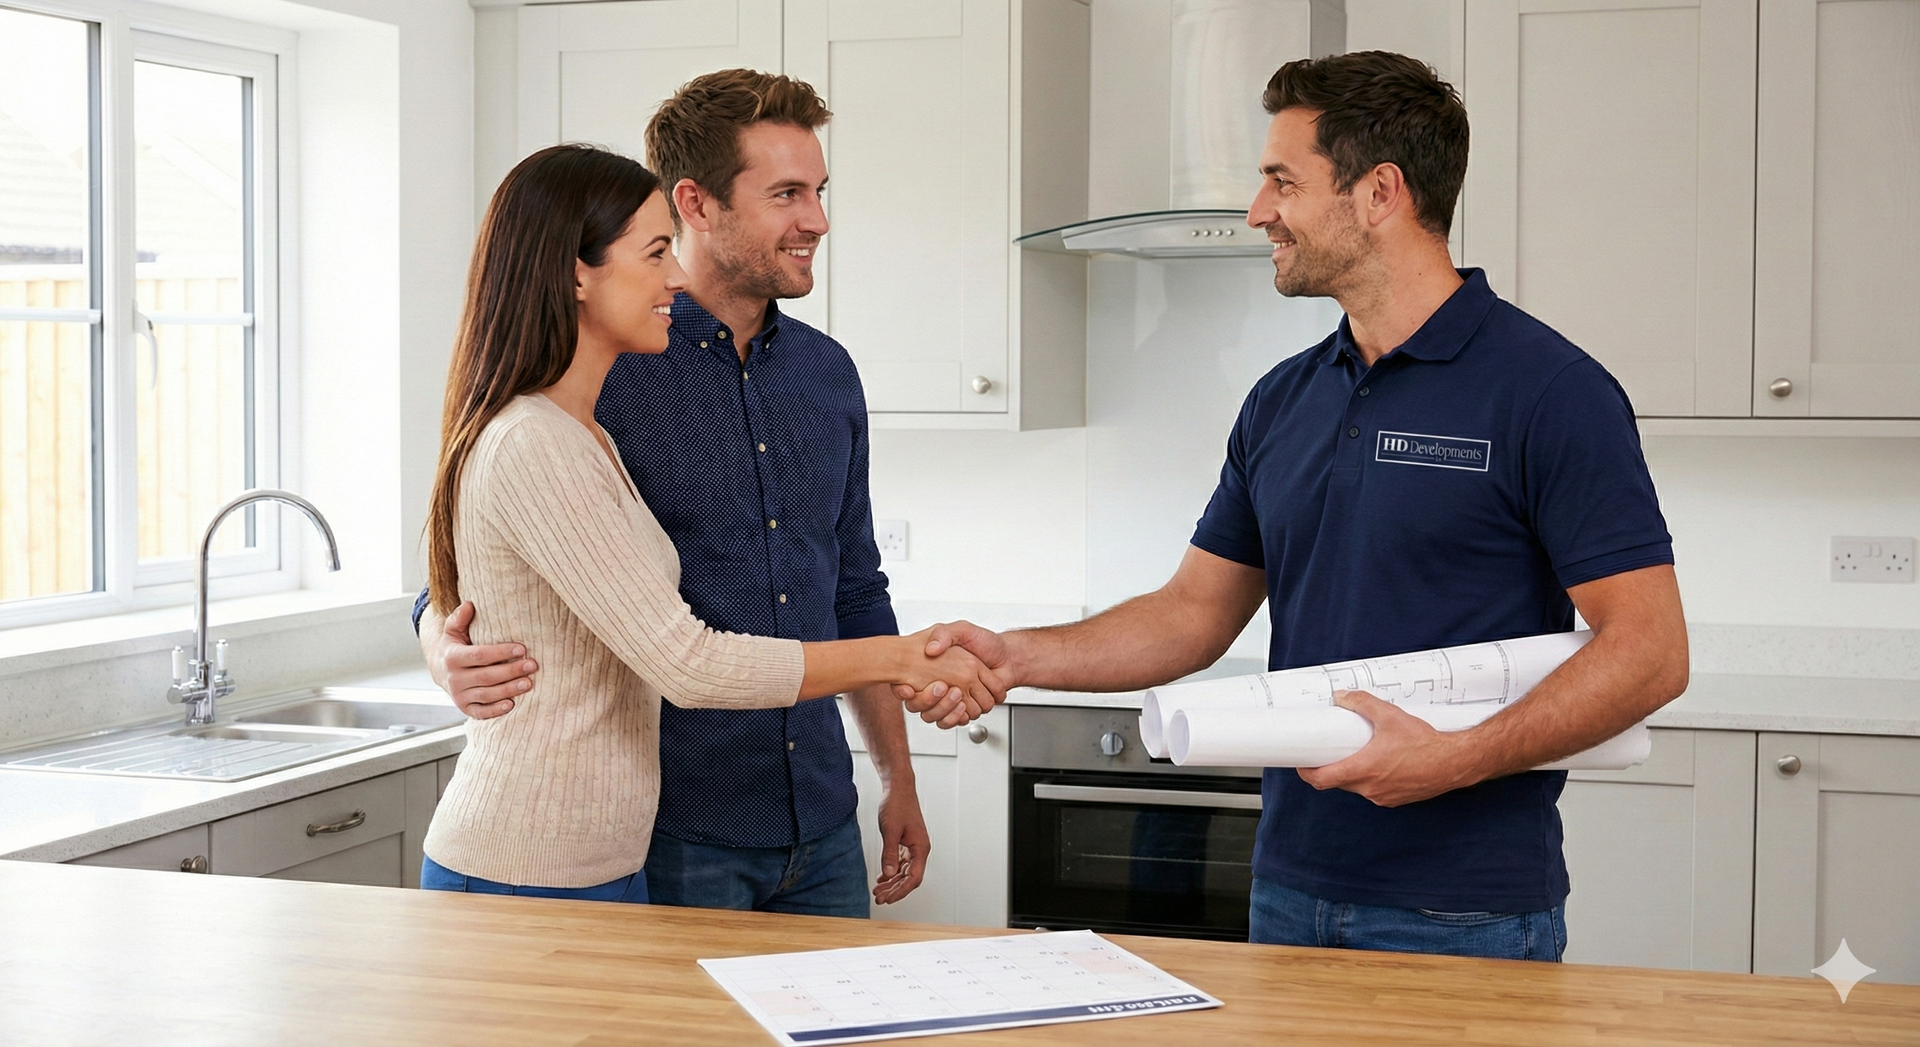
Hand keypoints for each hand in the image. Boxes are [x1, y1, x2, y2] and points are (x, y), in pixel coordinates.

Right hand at [427, 601, 536, 719]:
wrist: (442, 670)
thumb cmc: (455, 646)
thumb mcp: (453, 630)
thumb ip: (460, 618)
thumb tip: (469, 605)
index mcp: (452, 657)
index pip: (479, 655)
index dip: (501, 652)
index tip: (522, 648)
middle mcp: (454, 679)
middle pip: (487, 676)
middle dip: (511, 671)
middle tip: (532, 666)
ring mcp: (459, 695)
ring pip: (487, 695)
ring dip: (509, 690)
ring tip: (528, 683)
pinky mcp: (465, 708)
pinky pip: (480, 712)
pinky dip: (495, 710)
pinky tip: (511, 705)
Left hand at [871, 785, 930, 904]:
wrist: (899, 788)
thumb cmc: (897, 805)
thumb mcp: (890, 831)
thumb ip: (890, 854)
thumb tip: (889, 874)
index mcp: (921, 848)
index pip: (914, 878)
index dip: (901, 891)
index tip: (888, 900)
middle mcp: (919, 849)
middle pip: (909, 878)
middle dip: (894, 890)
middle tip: (879, 899)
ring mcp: (913, 846)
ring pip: (904, 871)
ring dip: (892, 882)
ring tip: (877, 891)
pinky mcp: (906, 842)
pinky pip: (901, 863)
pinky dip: (892, 871)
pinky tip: (882, 878)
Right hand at [894, 621, 1012, 715]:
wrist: (1009, 657)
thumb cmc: (986, 642)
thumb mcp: (962, 630)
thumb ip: (944, 635)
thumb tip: (930, 650)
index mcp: (935, 668)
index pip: (907, 686)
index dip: (903, 690)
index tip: (909, 688)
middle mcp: (941, 685)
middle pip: (920, 706)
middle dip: (931, 700)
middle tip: (944, 687)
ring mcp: (954, 698)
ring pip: (938, 715)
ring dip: (947, 708)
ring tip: (956, 694)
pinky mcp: (967, 708)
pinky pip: (955, 721)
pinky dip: (958, 717)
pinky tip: (962, 705)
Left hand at [1296, 691, 1478, 806]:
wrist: (1455, 762)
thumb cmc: (1425, 743)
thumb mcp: (1390, 716)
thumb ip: (1362, 703)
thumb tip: (1342, 697)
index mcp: (1362, 770)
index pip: (1321, 780)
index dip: (1305, 772)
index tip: (1300, 762)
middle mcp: (1370, 788)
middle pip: (1337, 783)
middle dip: (1329, 768)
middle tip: (1327, 751)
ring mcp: (1383, 797)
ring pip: (1356, 787)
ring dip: (1351, 773)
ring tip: (1356, 753)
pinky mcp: (1396, 799)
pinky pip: (1374, 790)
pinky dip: (1370, 778)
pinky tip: (1379, 764)